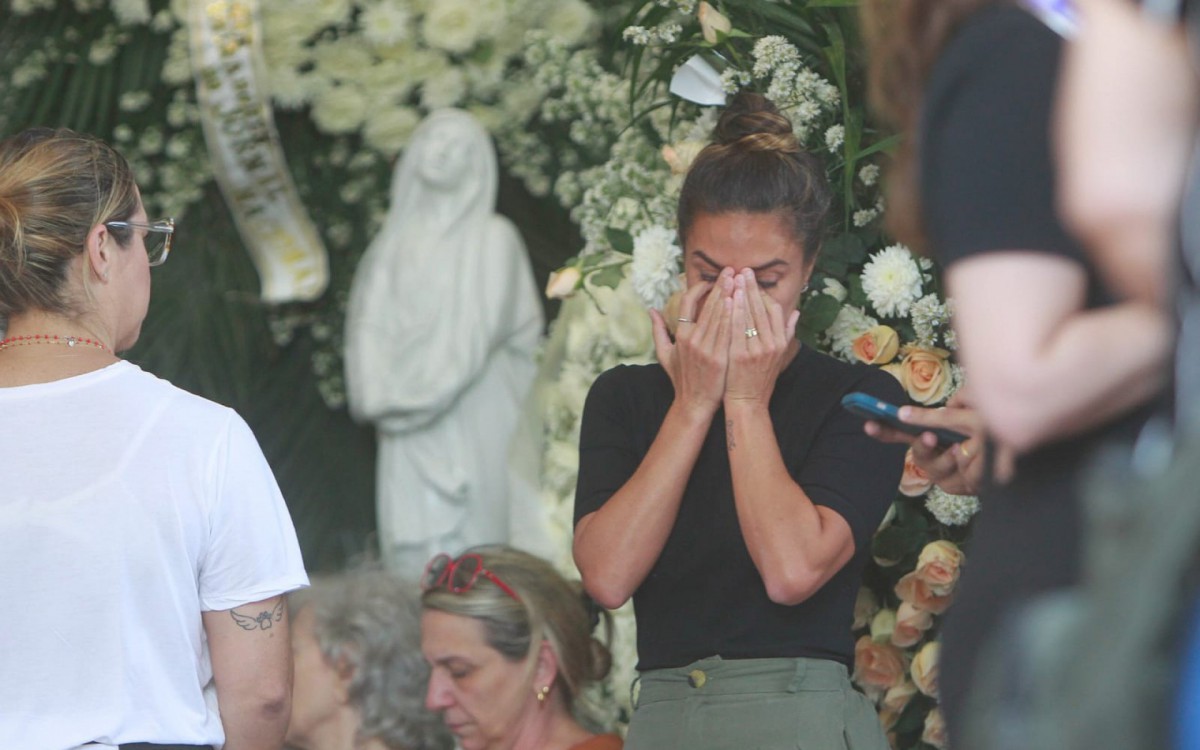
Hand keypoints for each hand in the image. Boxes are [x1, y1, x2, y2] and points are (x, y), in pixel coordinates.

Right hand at [650, 268, 733, 418]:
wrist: (695, 404)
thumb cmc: (682, 379)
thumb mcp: (665, 355)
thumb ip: (658, 331)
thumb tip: (651, 310)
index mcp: (680, 336)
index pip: (688, 303)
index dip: (700, 289)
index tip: (711, 281)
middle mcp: (692, 340)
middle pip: (708, 306)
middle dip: (721, 285)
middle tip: (732, 270)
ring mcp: (706, 349)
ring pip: (720, 316)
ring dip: (730, 296)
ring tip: (739, 280)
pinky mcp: (720, 358)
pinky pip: (729, 332)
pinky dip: (734, 316)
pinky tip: (741, 303)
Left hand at [724, 269, 798, 405]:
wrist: (748, 402)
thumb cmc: (759, 379)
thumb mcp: (778, 356)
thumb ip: (787, 333)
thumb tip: (796, 313)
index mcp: (780, 342)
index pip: (774, 310)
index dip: (763, 293)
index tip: (754, 281)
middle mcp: (772, 344)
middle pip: (762, 308)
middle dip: (752, 287)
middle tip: (743, 270)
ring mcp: (757, 350)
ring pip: (749, 315)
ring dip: (742, 294)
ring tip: (735, 278)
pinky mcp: (741, 355)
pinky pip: (737, 328)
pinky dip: (734, 312)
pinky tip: (728, 298)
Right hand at [864, 389, 985, 494]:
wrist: (1011, 455)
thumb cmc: (990, 433)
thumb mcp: (969, 416)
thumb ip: (948, 414)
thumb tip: (931, 410)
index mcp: (929, 436)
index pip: (901, 433)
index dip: (884, 430)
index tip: (868, 425)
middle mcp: (932, 456)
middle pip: (918, 454)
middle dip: (924, 446)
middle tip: (931, 437)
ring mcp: (943, 474)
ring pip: (937, 467)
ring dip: (954, 455)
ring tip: (969, 447)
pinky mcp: (959, 487)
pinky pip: (960, 477)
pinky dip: (976, 466)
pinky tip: (984, 460)